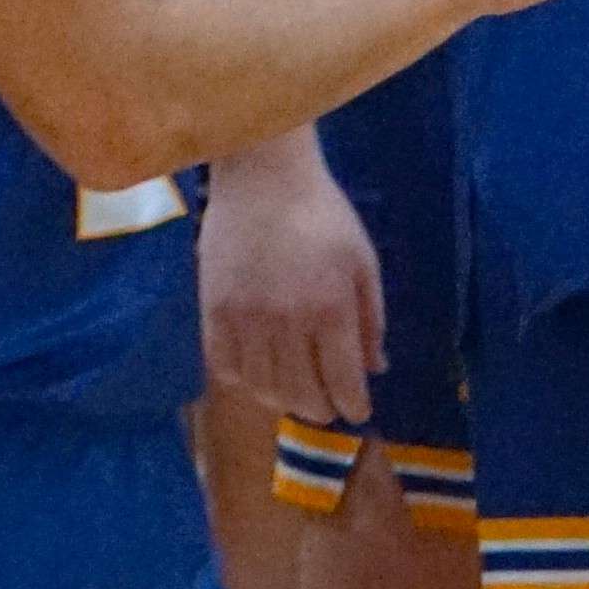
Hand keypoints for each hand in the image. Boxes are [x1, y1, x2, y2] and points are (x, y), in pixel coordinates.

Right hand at [196, 141, 382, 428]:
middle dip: (321, 409)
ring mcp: (245, 318)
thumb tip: (375, 369)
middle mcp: (287, 322)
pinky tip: (257, 373)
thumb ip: (371, 320)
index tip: (358, 413)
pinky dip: (243, 380)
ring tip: (294, 392)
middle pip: (302, 393)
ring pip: (262, 387)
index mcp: (331, 309)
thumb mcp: (362, 262)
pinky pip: (225, 366)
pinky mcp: (213, 309)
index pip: (342, 382)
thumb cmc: (322, 214)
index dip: (353, 407)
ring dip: (283, 399)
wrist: (262, 176)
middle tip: (328, 406)